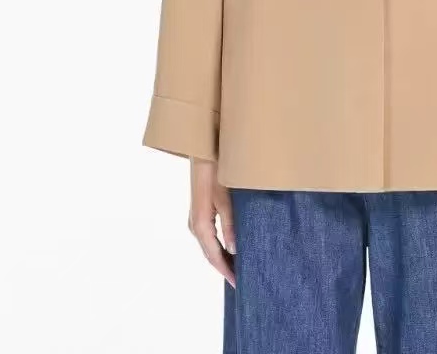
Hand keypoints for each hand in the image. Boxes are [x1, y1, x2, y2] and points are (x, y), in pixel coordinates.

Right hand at [188, 158, 236, 287]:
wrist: (203, 152)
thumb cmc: (216, 172)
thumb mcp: (226, 199)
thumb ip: (230, 225)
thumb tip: (235, 250)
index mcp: (200, 225)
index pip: (213, 256)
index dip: (226, 271)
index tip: (238, 284)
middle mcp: (194, 225)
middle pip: (210, 254)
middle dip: (224, 268)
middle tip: (241, 280)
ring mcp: (195, 219)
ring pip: (209, 246)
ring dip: (221, 258)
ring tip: (237, 268)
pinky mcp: (200, 212)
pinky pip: (208, 237)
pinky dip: (218, 247)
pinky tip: (229, 249)